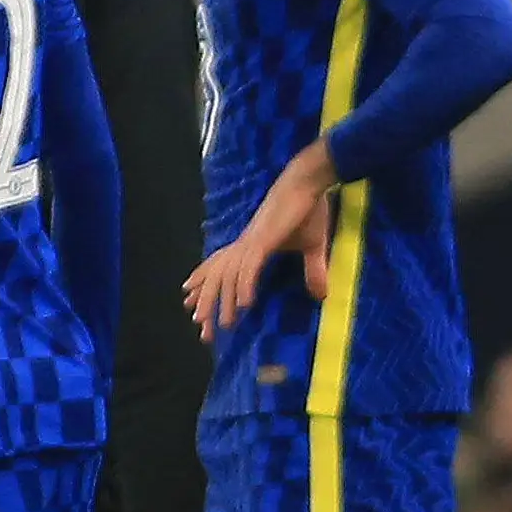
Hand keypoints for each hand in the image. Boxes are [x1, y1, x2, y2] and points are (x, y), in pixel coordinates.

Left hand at [188, 143, 338, 337]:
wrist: (308, 182)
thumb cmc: (307, 209)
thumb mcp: (312, 246)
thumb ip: (313, 271)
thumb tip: (322, 295)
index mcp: (250, 244)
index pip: (220, 267)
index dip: (203, 284)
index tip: (190, 303)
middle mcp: (245, 245)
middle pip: (218, 278)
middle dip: (207, 304)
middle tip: (201, 329)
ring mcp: (252, 242)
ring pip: (229, 276)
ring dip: (224, 301)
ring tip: (222, 325)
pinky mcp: (263, 240)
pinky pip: (249, 267)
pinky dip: (245, 285)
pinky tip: (245, 304)